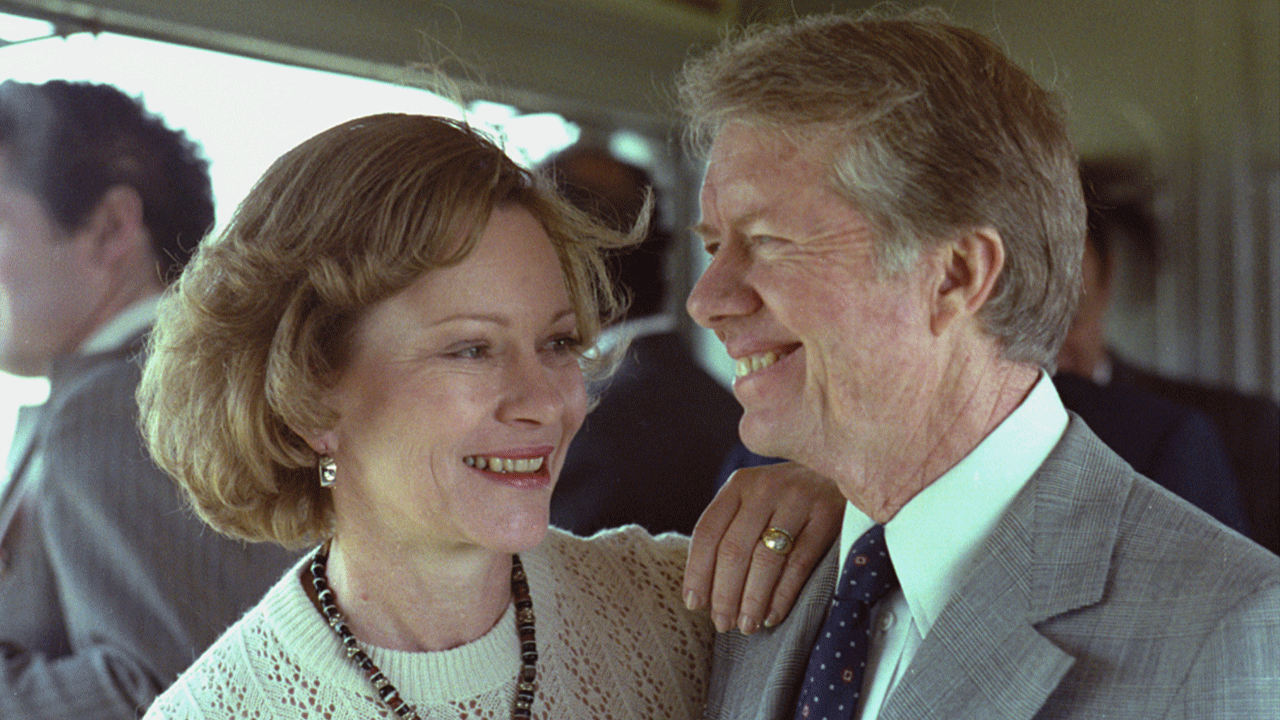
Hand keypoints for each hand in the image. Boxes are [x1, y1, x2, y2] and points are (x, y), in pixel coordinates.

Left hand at [683, 461, 843, 633]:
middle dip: (725, 593)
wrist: (844, 467)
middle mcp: (765, 488)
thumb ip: (731, 529)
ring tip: (747, 626)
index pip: (707, 531)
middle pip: (734, 549)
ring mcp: (798, 500)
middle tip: (723, 623)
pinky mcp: (827, 515)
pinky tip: (773, 615)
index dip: (698, 572)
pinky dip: (783, 595)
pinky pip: (799, 563)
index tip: (694, 604)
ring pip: (765, 559)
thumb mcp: (756, 499)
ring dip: (753, 600)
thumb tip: (705, 590)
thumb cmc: (788, 497)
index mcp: (739, 485)